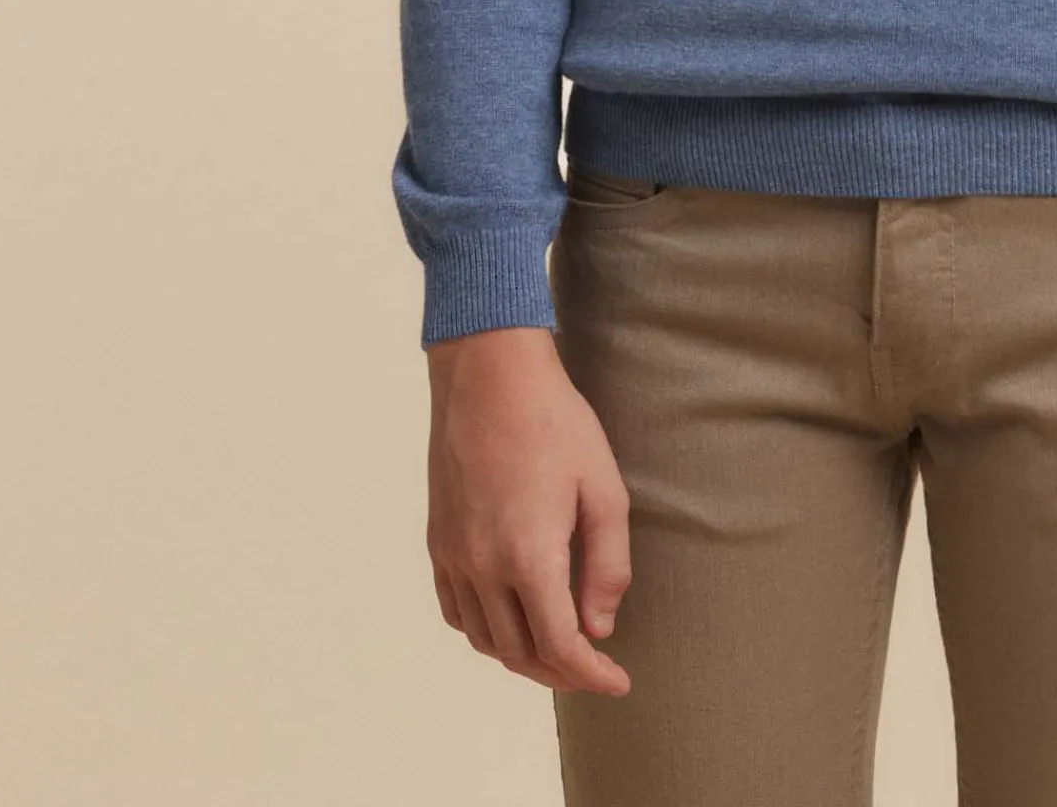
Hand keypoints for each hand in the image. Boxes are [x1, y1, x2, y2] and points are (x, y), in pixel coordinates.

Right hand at [425, 325, 633, 696]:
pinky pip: (457, 611)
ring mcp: (454, 556)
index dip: (591, 675)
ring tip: (559, 650)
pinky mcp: (438, 541)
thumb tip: (599, 626)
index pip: (560, 646)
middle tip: (595, 669)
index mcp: (529, 556)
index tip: (618, 682)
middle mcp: (483, 567)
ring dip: (522, 658)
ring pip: (484, 640)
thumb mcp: (602, 487)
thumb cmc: (554, 421)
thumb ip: (607, 564)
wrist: (488, 374)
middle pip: (520, 653)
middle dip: (562, 672)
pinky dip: (485, 633)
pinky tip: (510, 620)